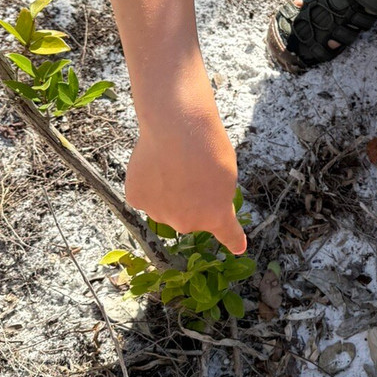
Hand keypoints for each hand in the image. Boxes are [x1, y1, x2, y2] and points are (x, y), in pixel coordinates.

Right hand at [125, 111, 245, 253]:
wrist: (178, 129)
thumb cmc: (208, 147)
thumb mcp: (227, 174)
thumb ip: (216, 196)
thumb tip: (203, 203)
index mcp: (215, 216)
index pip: (228, 234)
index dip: (234, 241)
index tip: (238, 247)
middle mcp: (187, 223)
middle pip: (189, 216)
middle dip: (191, 201)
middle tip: (191, 172)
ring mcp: (159, 213)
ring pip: (165, 207)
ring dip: (167, 193)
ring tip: (172, 163)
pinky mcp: (137, 200)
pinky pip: (145, 195)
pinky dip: (148, 183)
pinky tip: (154, 164)